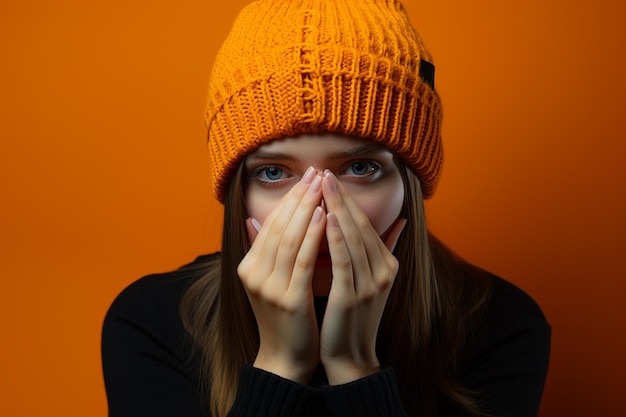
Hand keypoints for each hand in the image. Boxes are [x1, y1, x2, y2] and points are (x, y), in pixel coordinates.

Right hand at [237, 168, 325, 382]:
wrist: (285, 358)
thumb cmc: (284, 317)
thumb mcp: (269, 281)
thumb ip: (264, 250)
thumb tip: (252, 219)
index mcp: (249, 267)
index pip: (270, 224)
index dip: (289, 199)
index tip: (307, 177)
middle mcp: (254, 274)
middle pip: (279, 227)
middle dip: (299, 197)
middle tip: (316, 173)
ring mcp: (269, 287)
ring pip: (289, 239)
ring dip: (306, 209)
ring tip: (321, 187)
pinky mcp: (289, 299)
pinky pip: (302, 261)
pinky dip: (312, 236)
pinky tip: (323, 217)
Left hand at [319, 170, 405, 384]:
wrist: (350, 357)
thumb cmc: (353, 316)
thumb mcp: (373, 281)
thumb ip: (383, 249)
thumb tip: (400, 222)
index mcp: (387, 264)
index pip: (366, 223)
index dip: (348, 199)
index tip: (331, 177)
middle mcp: (383, 270)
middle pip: (360, 225)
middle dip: (342, 196)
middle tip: (325, 172)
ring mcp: (371, 283)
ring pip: (353, 237)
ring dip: (338, 208)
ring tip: (323, 185)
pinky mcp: (353, 295)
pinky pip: (345, 260)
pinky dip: (337, 237)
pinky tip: (327, 217)